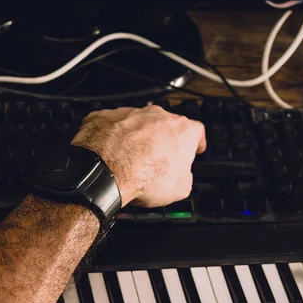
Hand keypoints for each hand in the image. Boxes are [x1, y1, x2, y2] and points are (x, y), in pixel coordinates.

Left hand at [72, 105, 205, 206]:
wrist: (104, 172)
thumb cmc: (141, 176)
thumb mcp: (180, 189)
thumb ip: (185, 177)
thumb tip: (182, 178)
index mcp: (182, 130)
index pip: (197, 131)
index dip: (196, 143)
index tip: (194, 148)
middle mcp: (158, 116)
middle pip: (166, 125)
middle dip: (163, 141)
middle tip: (158, 160)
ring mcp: (131, 113)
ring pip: (139, 123)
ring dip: (138, 137)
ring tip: (132, 159)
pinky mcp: (107, 116)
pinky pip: (114, 124)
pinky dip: (115, 136)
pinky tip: (113, 152)